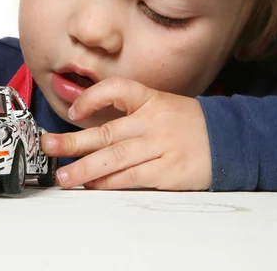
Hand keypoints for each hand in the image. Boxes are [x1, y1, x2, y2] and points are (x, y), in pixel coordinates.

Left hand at [41, 77, 211, 190]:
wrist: (227, 139)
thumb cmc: (188, 122)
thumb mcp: (161, 105)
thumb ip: (129, 113)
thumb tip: (91, 126)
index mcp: (151, 100)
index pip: (117, 90)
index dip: (92, 98)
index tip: (74, 110)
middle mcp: (153, 122)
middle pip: (106, 132)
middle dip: (73, 141)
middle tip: (48, 146)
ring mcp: (160, 147)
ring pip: (115, 158)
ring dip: (85, 168)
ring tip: (64, 176)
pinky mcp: (168, 171)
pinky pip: (132, 177)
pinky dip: (110, 183)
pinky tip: (93, 185)